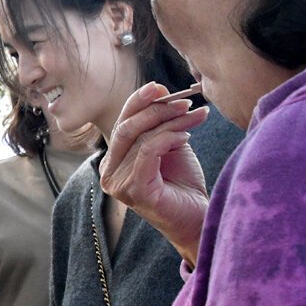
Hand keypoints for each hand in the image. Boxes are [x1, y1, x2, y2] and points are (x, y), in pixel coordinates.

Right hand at [101, 82, 211, 266]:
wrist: (197, 218)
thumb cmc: (182, 184)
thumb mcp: (168, 146)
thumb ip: (159, 125)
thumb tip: (159, 90)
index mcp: (113, 160)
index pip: (121, 123)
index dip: (138, 102)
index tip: (161, 87)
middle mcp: (108, 172)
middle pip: (127, 128)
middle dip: (156, 109)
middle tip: (185, 101)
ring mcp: (118, 184)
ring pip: (141, 138)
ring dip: (172, 122)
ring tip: (196, 115)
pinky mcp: (135, 191)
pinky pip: (148, 153)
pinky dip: (168, 139)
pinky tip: (186, 137)